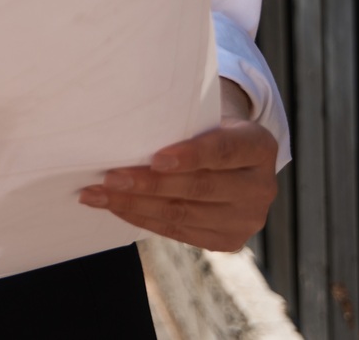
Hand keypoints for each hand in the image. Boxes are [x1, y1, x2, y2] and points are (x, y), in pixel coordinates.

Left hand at [77, 81, 276, 250]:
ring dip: (134, 205)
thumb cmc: (207, 129)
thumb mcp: (206, 117)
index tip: (155, 158)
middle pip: (198, 187)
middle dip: (148, 184)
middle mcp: (261, 187)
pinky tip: (116, 208)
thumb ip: (181, 122)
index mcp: (259, 145)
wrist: (234, 161)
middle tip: (109, 177)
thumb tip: (123, 129)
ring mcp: (247, 219)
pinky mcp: (228, 241)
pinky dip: (142, 218)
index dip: (190, 155)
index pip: (224, 150)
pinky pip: (178, 231)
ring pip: (183, 213)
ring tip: (97, 194)